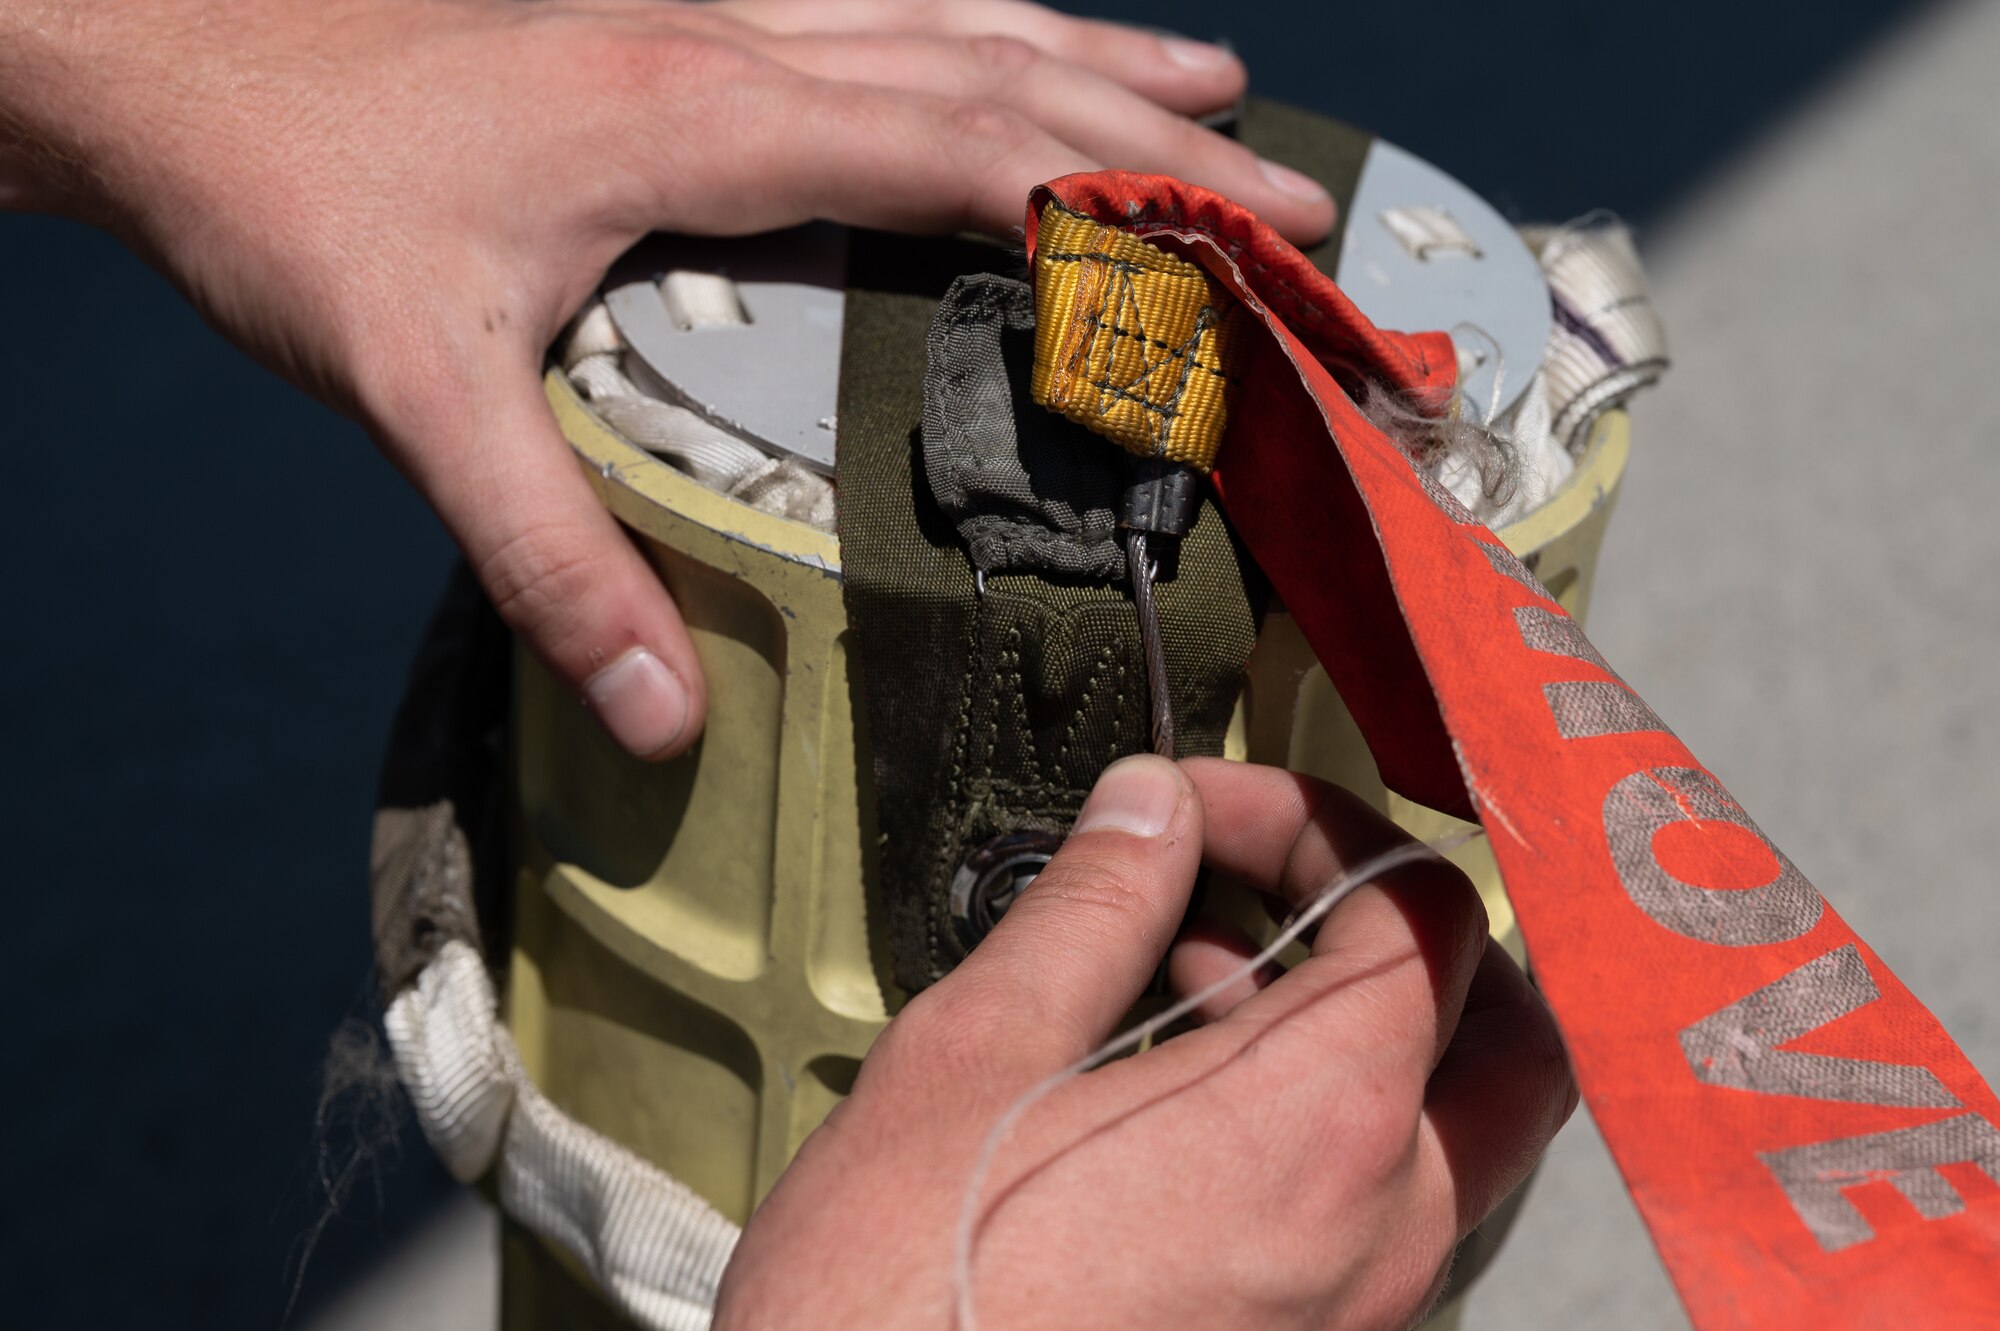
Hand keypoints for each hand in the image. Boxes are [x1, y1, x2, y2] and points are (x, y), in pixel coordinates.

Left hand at [0, 0, 1334, 757]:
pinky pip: (864, 5)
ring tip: (1203, 85)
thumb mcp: (415, 392)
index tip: (1244, 245)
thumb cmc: (291, 196)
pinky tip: (995, 44)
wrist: (168, 55)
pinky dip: (966, 26)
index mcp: (700, 118)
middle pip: (990, 66)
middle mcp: (725, 40)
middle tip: (1290, 178)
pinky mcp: (661, 20)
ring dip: (1081, 50)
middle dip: (1155, 130)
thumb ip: (547, 557)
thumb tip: (663, 712)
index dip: (1115, 198)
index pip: (960, 147)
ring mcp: (698, 13)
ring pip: (939, 11)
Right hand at [716, 755, 1576, 1329]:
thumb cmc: (901, 1298)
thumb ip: (1089, 911)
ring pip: (1459, 1134)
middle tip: (1270, 887)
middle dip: (1401, 933)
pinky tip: (1183, 1102)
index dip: (1315, 822)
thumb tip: (1149, 809)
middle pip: (1504, 1035)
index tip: (1198, 809)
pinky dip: (1333, 1127)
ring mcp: (1362, 1316)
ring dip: (1367, 1029)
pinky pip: (1389, 1217)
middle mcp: (1384, 1232)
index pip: (1421, 915)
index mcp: (1321, 1128)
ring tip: (1195, 985)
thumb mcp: (974, 1059)